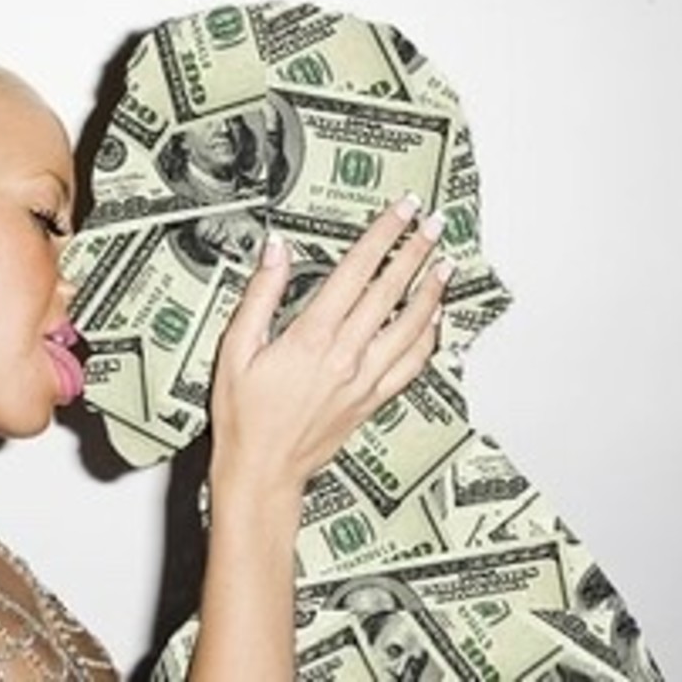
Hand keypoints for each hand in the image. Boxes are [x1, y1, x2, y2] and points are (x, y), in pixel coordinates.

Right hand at [208, 194, 451, 503]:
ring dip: (432, 292)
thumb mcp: (235, 349)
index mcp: (311, 338)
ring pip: (411, 327)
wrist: (262, 472)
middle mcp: (346, 356)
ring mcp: (364, 380)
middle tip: (434, 223)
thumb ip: (260, 295)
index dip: (381, 236)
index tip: (400, 211)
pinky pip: (411, 365)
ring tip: (446, 263)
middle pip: (390, 292)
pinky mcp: (371, 401)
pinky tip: (434, 321)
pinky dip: (428, 339)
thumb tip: (275, 250)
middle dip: (415, 252)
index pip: (356, 272)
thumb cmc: (243, 416)